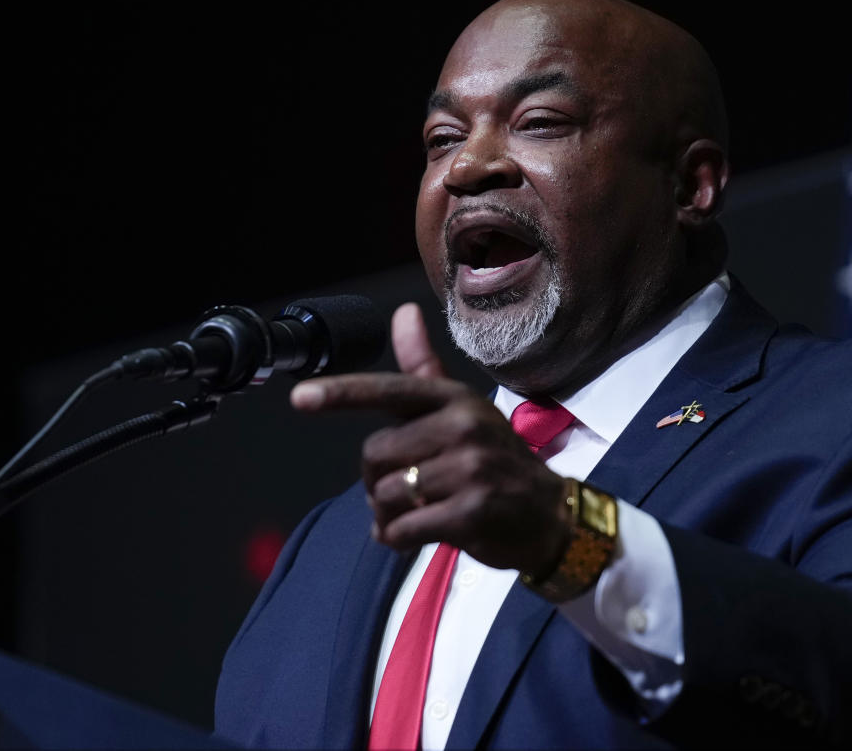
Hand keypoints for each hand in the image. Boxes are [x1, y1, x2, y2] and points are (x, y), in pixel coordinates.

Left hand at [290, 303, 569, 575]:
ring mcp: (470, 469)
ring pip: (385, 493)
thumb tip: (403, 312)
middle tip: (405, 492)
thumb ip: (424, 369)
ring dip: (386, 515)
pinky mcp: (471, 511)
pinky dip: (397, 539)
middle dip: (376, 481)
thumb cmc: (496, 462)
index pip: (390, 390)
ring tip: (413, 515)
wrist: (551, 517)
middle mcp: (464, 426)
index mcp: (455, 398)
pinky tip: (414, 537)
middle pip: (375, 454)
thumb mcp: (463, 410)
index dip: (341, 395)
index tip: (300, 397)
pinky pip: (402, 528)